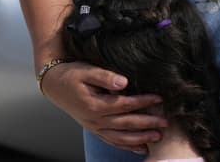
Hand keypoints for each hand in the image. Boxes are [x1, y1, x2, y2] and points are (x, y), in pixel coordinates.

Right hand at [41, 61, 167, 152]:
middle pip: (126, 124)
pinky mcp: (94, 129)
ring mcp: (94, 127)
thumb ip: (105, 76)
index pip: (124, 105)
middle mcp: (95, 119)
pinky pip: (112, 141)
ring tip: (157, 137)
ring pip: (120, 137)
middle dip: (147, 124)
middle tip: (165, 123)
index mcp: (94, 105)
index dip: (142, 102)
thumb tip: (124, 82)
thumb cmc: (71, 74)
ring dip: (140, 138)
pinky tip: (141, 148)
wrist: (54, 84)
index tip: (158, 98)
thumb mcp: (86, 70)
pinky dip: (127, 146)